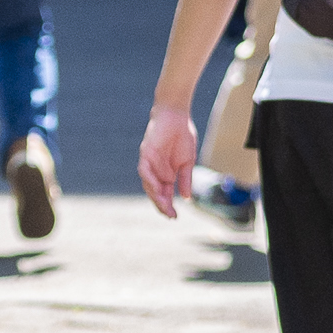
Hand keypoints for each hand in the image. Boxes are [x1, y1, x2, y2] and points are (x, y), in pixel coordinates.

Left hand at [137, 101, 197, 215]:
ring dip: (155, 196)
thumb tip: (187, 198)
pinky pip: (144, 171)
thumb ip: (185, 179)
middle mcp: (155, 170)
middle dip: (161, 205)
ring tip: (164, 206)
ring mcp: (149, 163)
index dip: (168, 206)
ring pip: (148, 184)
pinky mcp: (145, 154)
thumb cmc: (182, 136)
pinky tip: (157, 188)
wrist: (177, 115)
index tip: (175, 217)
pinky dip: (150, 180)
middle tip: (170, 215)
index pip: (164, 194)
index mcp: (165, 173)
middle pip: (155, 192)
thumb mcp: (187, 162)